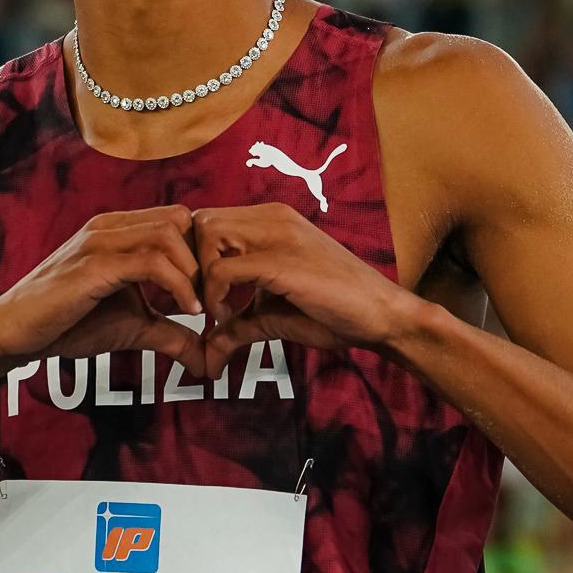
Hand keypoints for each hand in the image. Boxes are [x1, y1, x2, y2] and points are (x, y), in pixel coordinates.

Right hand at [0, 207, 209, 379]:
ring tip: (200, 309)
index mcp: (118, 230)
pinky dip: (179, 286)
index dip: (202, 252)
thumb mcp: (132, 327)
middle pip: (180, 218)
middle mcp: (110, 226)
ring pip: (169, 233)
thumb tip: (207, 359)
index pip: (178, 219)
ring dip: (194, 273)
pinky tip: (188, 313)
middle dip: (203, 258)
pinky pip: (151, 262)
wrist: (14, 332)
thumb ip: (170, 333)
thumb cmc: (67, 324)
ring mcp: (99, 242)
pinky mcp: (94, 266)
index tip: (213, 292)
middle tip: (213, 298)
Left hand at [190, 203, 419, 378]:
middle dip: (191, 263)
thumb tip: (206, 354)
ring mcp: (279, 235)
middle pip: (200, 221)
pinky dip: (214, 296)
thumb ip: (236, 326)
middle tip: (205, 301)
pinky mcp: (282, 262)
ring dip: (201, 275)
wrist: (381, 315)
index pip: (208, 220)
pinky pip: (223, 268)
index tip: (206, 296)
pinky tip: (228, 317)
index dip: (196, 258)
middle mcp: (273, 218)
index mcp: (272, 221)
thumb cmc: (334, 311)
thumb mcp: (272, 315)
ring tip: (218, 309)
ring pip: (207, 234)